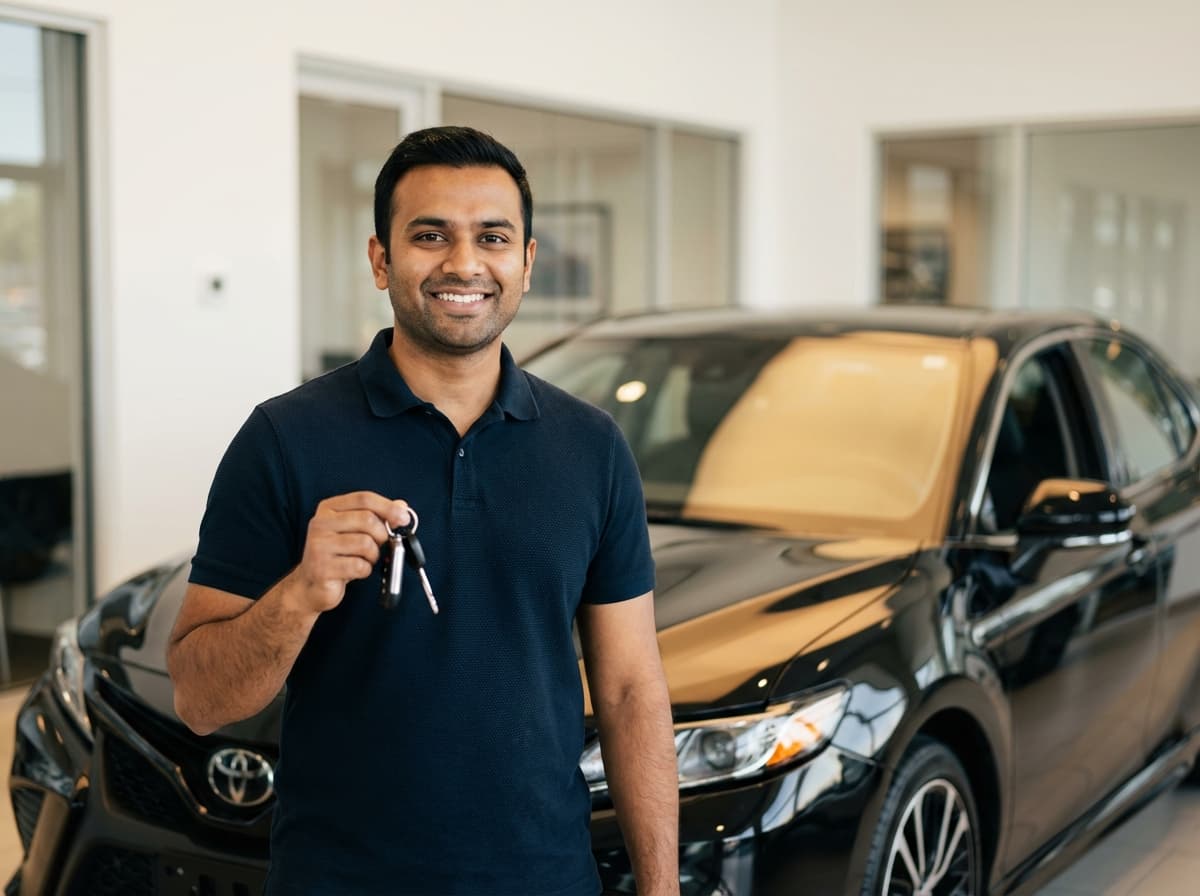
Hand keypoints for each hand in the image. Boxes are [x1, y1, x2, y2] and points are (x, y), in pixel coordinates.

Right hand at [286, 491, 411, 614]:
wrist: (311, 584)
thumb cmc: (337, 556)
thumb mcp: (356, 531)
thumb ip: (377, 516)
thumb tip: (401, 506)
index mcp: (329, 509)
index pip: (364, 499)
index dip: (388, 507)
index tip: (403, 517)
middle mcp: (320, 524)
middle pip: (368, 520)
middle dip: (382, 535)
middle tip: (378, 545)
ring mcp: (319, 546)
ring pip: (366, 544)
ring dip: (372, 556)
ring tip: (362, 559)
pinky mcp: (322, 568)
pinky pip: (360, 566)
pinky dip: (365, 570)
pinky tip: (354, 571)